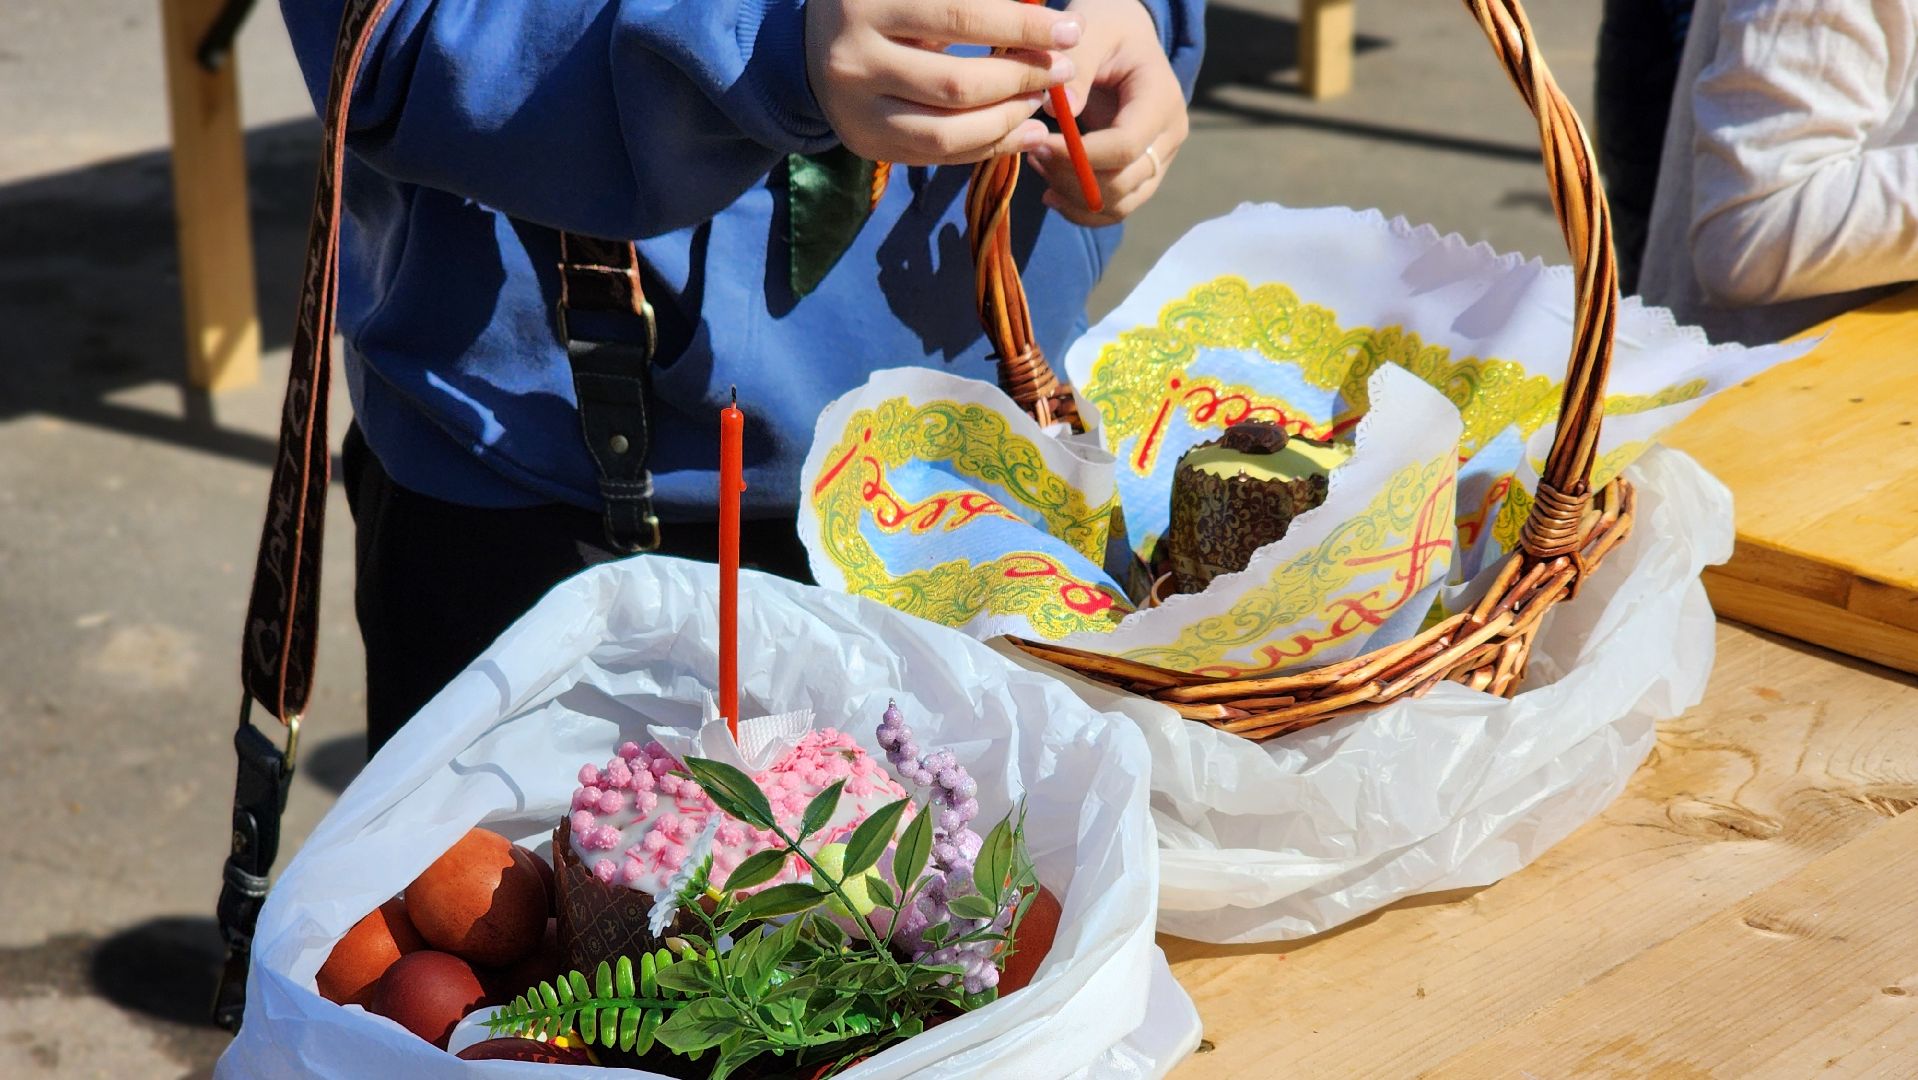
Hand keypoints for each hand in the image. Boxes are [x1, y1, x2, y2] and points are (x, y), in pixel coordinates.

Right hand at [806, 0, 1084, 165]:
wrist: (813, 44)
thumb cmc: (887, 3)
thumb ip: (973, 0)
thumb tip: (1046, 17)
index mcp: (868, 2)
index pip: (961, 15)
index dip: (1023, 24)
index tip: (1070, 30)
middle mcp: (854, 60)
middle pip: (957, 83)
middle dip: (1022, 79)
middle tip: (1060, 71)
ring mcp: (855, 111)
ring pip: (948, 132)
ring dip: (1008, 120)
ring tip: (1041, 102)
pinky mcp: (866, 144)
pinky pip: (938, 156)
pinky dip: (988, 147)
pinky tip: (1024, 131)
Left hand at [1026, 0, 1188, 225]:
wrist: (1124, 40)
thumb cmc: (1107, 29)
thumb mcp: (1092, 31)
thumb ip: (1078, 65)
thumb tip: (1061, 111)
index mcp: (1162, 99)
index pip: (1125, 147)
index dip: (1077, 155)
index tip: (1036, 142)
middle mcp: (1169, 137)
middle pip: (1122, 182)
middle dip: (1070, 175)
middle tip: (1032, 149)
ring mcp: (1159, 161)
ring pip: (1119, 204)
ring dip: (1072, 195)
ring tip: (1038, 163)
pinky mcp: (1142, 175)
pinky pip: (1115, 209)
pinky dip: (1080, 209)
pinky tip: (1050, 191)